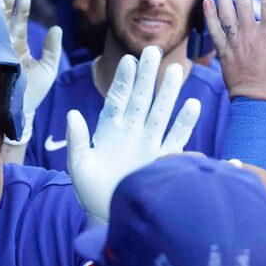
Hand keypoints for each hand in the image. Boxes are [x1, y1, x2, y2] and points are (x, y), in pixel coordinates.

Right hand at [0, 0, 61, 143]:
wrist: (19, 112)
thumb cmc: (33, 93)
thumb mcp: (48, 70)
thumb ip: (52, 50)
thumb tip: (56, 27)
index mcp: (19, 47)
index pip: (20, 24)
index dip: (21, 11)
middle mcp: (5, 48)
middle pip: (4, 22)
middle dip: (5, 7)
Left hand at [67, 46, 201, 221]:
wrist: (108, 215)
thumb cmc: (89, 190)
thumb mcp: (78, 164)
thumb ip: (77, 139)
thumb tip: (72, 113)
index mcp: (108, 129)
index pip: (117, 98)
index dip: (123, 80)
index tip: (129, 60)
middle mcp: (131, 131)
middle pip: (141, 98)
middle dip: (147, 75)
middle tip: (153, 50)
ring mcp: (148, 144)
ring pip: (160, 112)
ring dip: (168, 93)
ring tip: (176, 70)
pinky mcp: (162, 160)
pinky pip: (176, 138)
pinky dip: (184, 123)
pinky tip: (193, 105)